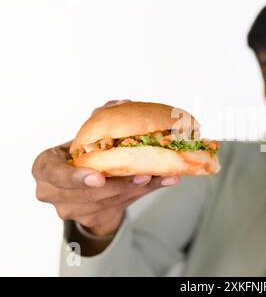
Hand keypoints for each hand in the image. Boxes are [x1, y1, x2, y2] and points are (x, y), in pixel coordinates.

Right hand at [32, 100, 179, 237]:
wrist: (84, 183)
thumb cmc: (82, 154)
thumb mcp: (85, 136)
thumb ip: (101, 120)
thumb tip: (125, 103)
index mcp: (45, 167)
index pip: (54, 174)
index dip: (75, 177)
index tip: (98, 177)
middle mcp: (52, 192)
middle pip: (87, 194)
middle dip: (118, 185)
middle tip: (143, 174)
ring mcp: (70, 209)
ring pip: (107, 203)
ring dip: (135, 189)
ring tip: (156, 176)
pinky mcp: (91, 219)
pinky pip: (120, 207)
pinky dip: (142, 193)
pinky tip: (162, 181)